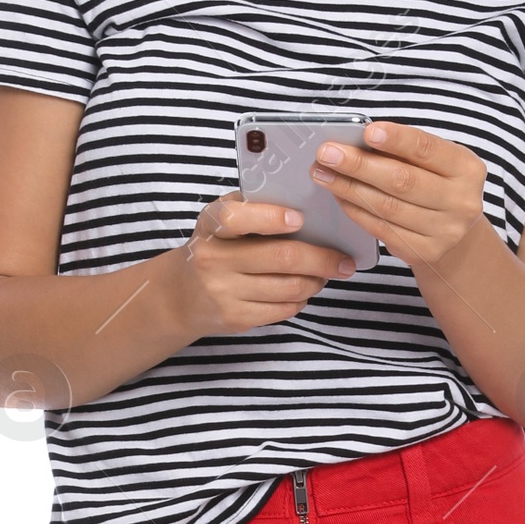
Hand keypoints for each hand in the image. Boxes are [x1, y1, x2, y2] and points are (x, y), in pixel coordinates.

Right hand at [173, 192, 355, 338]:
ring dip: (316, 281)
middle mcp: (213, 259)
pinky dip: (301, 299)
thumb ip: (253, 208)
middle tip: (344, 260)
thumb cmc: (214, 247)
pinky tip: (303, 290)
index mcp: (211, 226)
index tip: (300, 219)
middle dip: (322, 259)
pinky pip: (283, 310)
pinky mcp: (236, 318)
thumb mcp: (220, 220)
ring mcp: (224, 292)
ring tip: (325, 274)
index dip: (271, 218)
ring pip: (289, 288)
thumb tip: (308, 206)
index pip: (237, 219)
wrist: (181, 295)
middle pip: (281, 258)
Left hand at [311, 121, 489, 279]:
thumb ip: (406, 152)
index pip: (427, 149)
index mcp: (467, 169)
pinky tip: (339, 196)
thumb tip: (357, 141)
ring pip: (387, 207)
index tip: (366, 132)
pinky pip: (382, 229)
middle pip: (402, 181)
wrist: (457, 238)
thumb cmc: (439, 188)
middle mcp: (461, 201)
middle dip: (359, 165)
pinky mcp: (424, 252)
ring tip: (323, 173)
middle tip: (327, 153)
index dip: (396, 139)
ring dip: (349, 188)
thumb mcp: (437, 164)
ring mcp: (444, 231)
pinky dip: (356, 211)